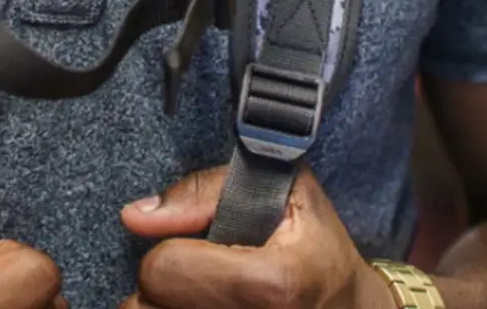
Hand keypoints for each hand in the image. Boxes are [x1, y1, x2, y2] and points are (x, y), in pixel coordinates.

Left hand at [120, 165, 392, 308]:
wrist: (350, 307)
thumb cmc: (316, 244)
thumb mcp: (284, 189)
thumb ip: (204, 192)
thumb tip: (136, 215)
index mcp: (272, 284)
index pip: (165, 271)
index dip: (168, 250)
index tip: (192, 247)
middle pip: (148, 307)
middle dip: (160, 284)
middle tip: (192, 273)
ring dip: (163, 305)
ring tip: (196, 292)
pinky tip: (197, 304)